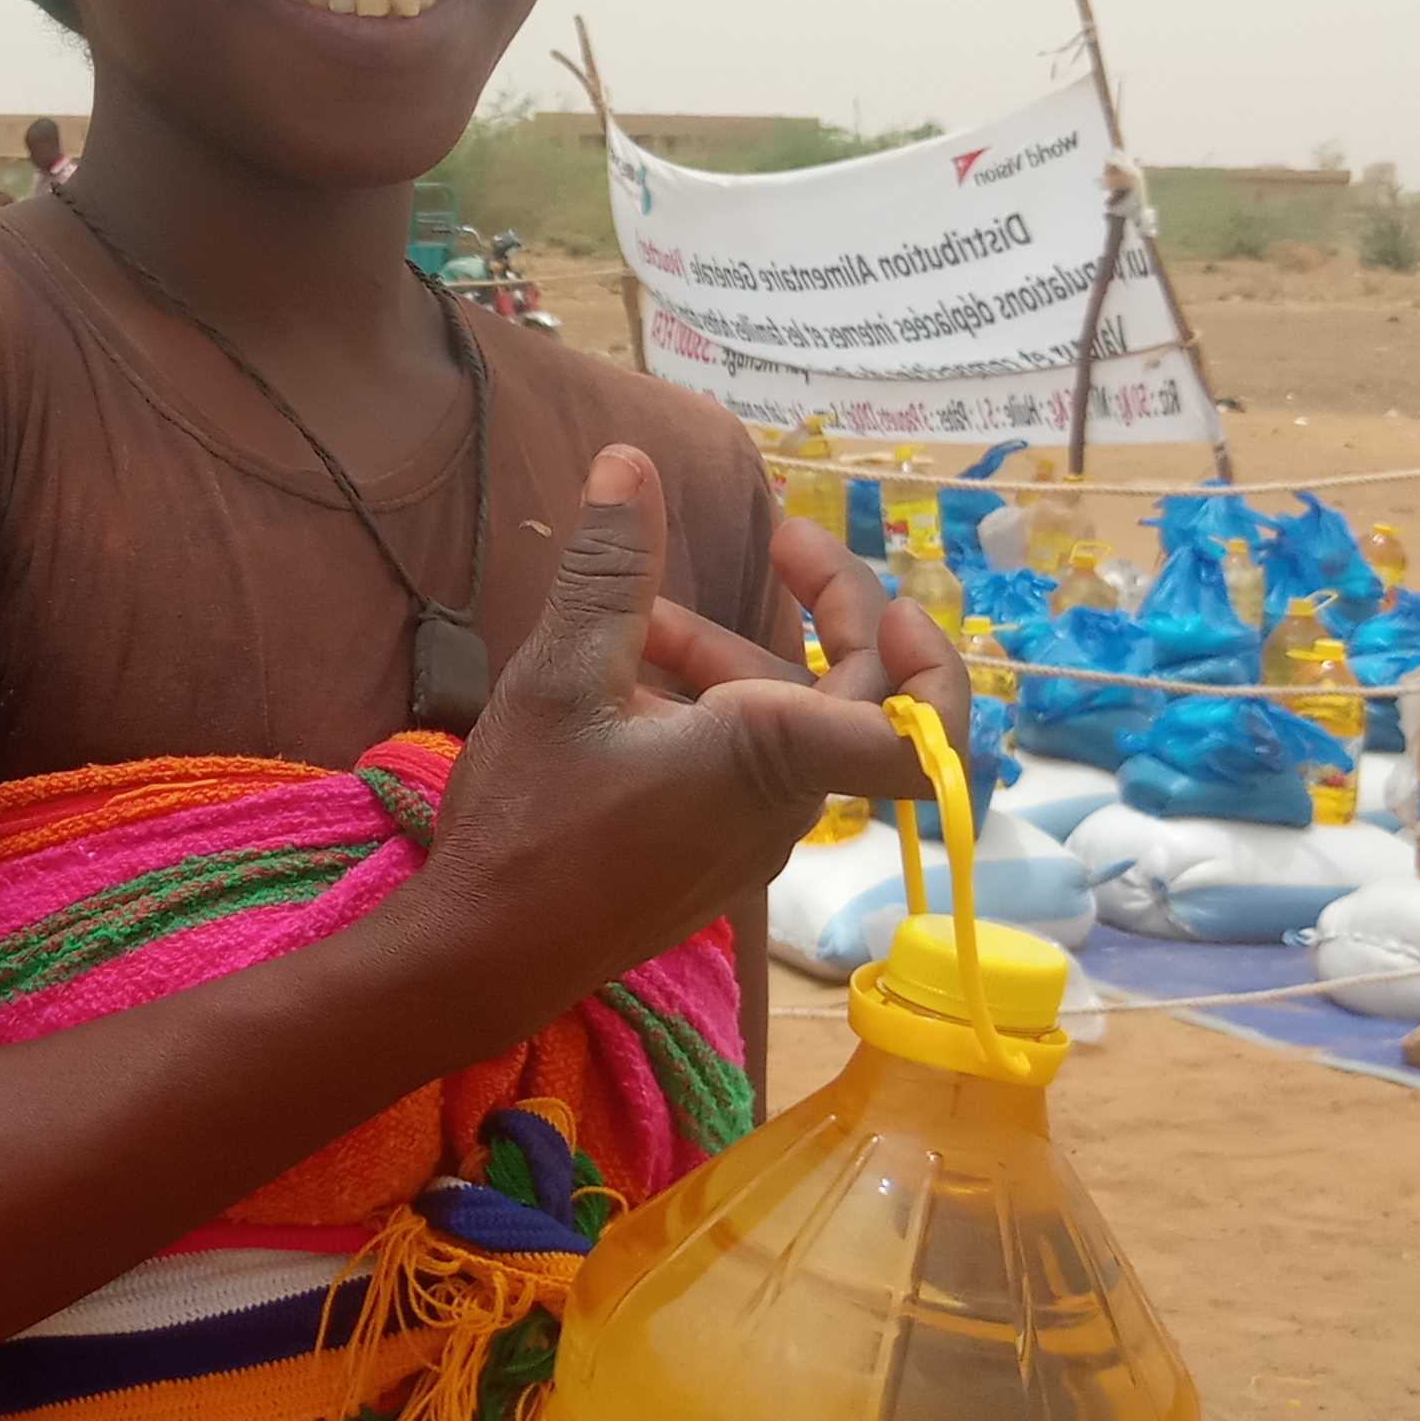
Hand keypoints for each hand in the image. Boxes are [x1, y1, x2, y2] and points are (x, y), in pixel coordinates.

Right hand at [406, 451, 971, 1047]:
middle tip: (783, 541)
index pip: (918, 737)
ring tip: (645, 618)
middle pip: (860, 701)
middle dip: (831, 610)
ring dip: (739, 658)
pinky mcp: (714, 858)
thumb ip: (609, 568)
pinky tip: (632, 682)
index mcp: (771, 756)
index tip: (895, 601)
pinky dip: (715, 710)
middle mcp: (783, 804)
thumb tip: (627, 462)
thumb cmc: (529, 823)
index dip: (937, 668)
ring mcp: (751, 839)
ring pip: (790, 728)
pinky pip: (749, 768)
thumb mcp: (560, 676)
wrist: (483, 958)